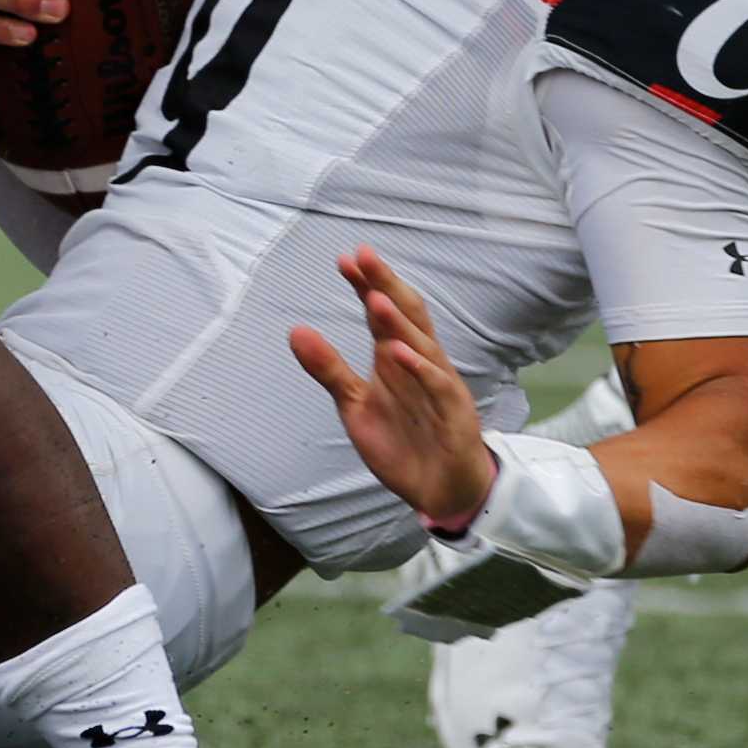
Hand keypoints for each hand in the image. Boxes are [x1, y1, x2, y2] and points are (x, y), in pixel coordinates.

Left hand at [290, 245, 496, 528]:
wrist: (442, 491)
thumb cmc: (403, 442)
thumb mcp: (355, 404)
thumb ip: (329, 368)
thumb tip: (295, 331)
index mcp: (397, 357)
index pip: (383, 312)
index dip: (367, 285)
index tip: (346, 260)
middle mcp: (420, 362)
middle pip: (406, 315)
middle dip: (385, 285)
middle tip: (364, 257)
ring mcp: (439, 384)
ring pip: (422, 344)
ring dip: (399, 322)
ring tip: (376, 297)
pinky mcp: (452, 412)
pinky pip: (437, 385)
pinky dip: (420, 369)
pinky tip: (400, 353)